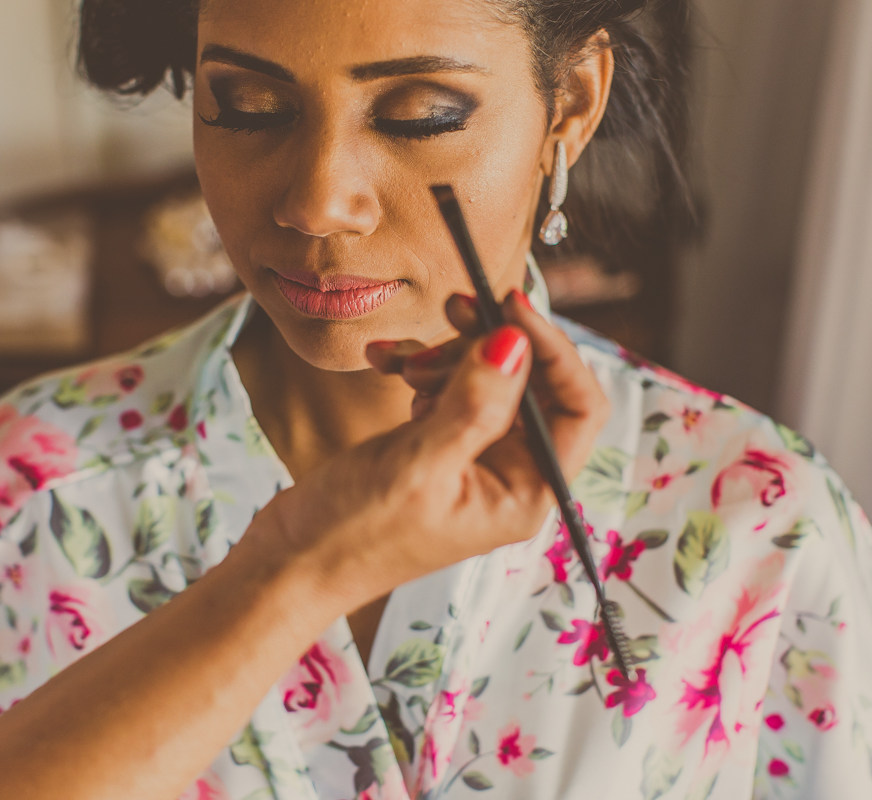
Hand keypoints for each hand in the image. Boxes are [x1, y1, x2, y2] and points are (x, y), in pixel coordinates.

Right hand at [248, 290, 609, 614]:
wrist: (293, 561)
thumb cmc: (355, 534)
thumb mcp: (419, 465)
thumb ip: (474, 404)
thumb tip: (516, 343)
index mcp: (526, 491)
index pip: (579, 407)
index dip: (555, 350)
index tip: (511, 306)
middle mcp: (510, 474)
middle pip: (533, 383)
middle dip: (493, 344)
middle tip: (456, 307)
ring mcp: (473, 457)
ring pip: (486, 377)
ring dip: (447, 356)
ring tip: (406, 367)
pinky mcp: (437, 444)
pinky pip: (445, 387)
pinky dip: (418, 368)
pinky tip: (385, 363)